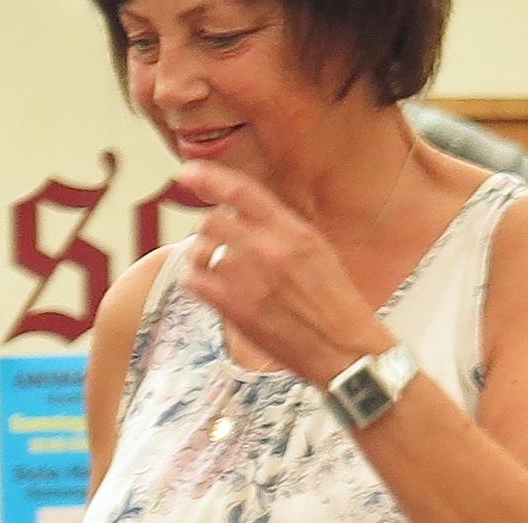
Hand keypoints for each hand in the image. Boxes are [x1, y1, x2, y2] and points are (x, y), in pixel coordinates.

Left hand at [180, 163, 401, 390]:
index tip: (187, 172)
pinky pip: (194, 282)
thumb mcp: (315, 251)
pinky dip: (195, 281)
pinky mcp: (233, 308)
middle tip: (216, 243)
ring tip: (214, 268)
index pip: (244, 192)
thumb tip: (246, 217)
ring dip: (199, 256)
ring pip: (199, 250)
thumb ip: (281, 231)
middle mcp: (269, 249)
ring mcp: (248, 279)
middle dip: (208, 230)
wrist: (341, 346)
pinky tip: (208, 287)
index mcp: (293, 230)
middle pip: (212, 220)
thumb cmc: (331, 301)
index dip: (210, 178)